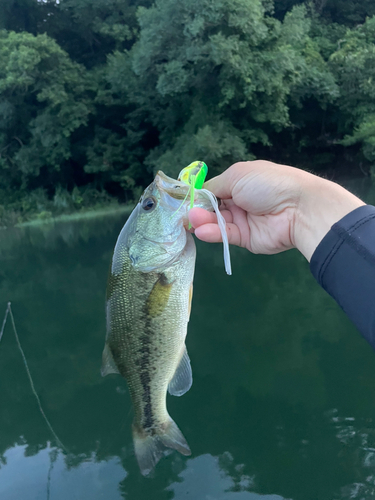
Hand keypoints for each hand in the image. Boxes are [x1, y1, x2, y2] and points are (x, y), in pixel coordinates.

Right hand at [189, 160, 364, 260]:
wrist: (297, 208)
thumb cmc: (267, 184)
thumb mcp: (237, 175)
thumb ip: (215, 186)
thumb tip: (199, 194)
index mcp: (241, 182)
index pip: (215, 190)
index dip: (200, 195)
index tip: (185, 200)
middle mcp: (241, 201)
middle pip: (213, 207)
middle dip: (199, 210)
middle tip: (185, 214)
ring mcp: (243, 220)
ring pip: (217, 222)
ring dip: (203, 221)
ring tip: (192, 221)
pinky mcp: (246, 239)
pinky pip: (226, 236)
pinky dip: (213, 233)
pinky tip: (201, 231)